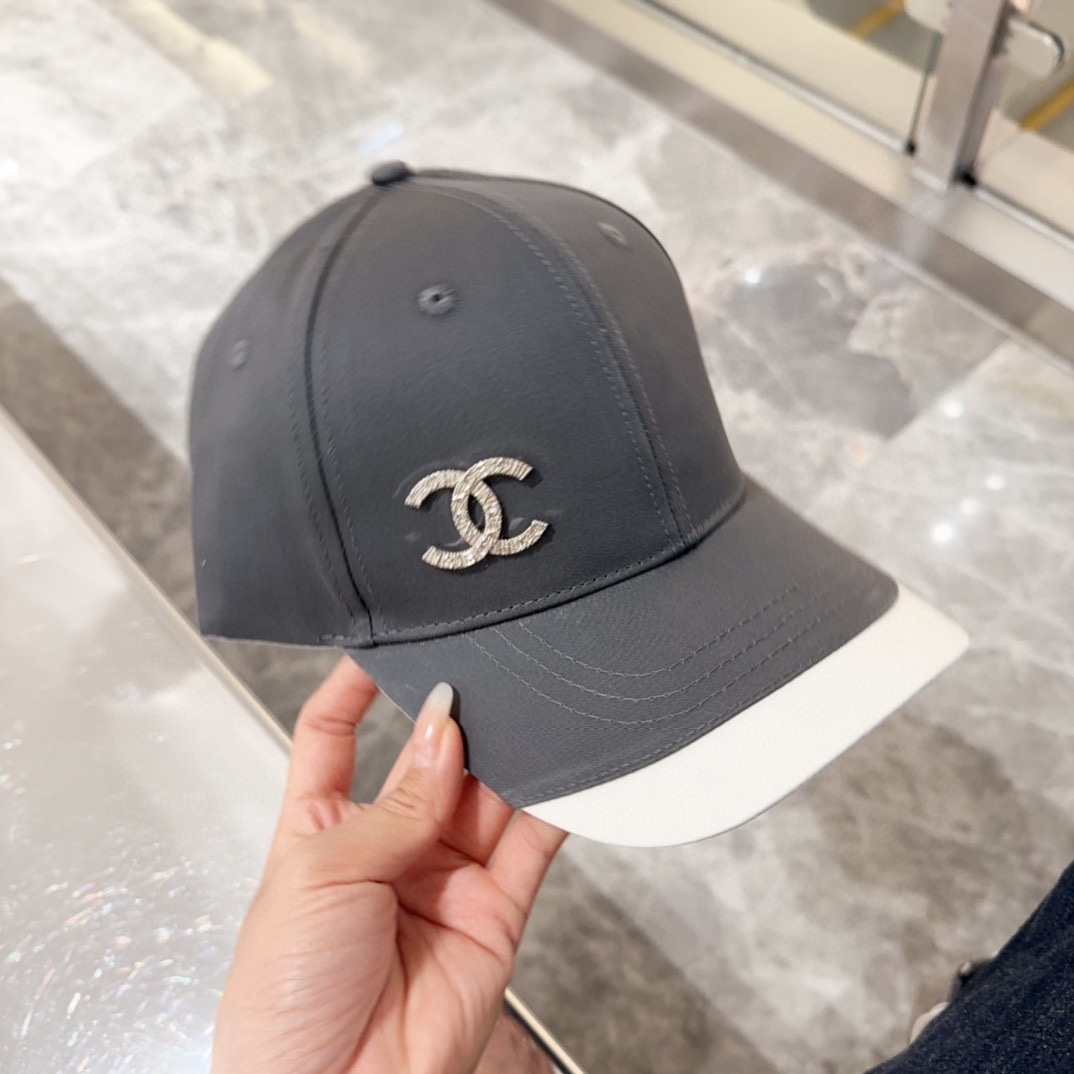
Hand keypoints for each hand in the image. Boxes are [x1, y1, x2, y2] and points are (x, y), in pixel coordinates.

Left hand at [212, 658, 566, 1073]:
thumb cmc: (284, 999)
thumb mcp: (321, 875)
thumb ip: (395, 804)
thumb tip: (444, 732)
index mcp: (322, 826)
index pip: (336, 733)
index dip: (356, 686)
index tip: (383, 644)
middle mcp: (387, 844)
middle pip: (428, 756)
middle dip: (452, 719)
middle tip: (477, 684)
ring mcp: (443, 874)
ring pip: (486, 792)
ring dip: (506, 755)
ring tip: (522, 716)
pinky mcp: (494, 909)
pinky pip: (532, 843)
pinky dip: (554, 805)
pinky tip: (562, 771)